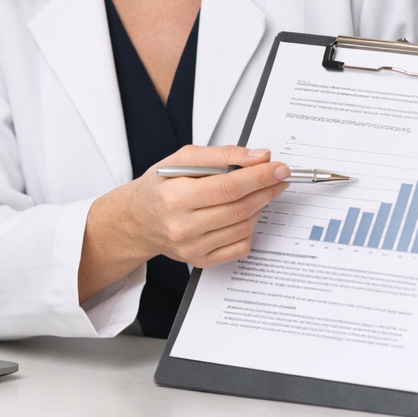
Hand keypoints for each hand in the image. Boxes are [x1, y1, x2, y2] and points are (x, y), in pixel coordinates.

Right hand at [79, 145, 288, 302]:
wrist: (136, 220)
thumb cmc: (160, 186)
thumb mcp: (182, 159)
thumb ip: (223, 155)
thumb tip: (259, 157)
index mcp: (175, 197)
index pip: (229, 187)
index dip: (260, 177)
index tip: (280, 167)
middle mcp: (182, 226)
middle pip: (240, 208)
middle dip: (267, 189)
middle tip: (281, 176)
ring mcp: (191, 248)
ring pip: (243, 227)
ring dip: (260, 206)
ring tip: (261, 191)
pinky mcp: (199, 261)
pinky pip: (239, 247)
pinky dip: (250, 228)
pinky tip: (247, 213)